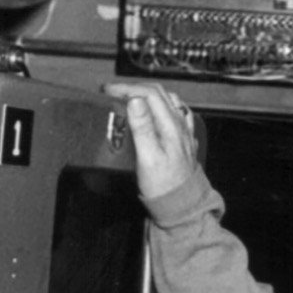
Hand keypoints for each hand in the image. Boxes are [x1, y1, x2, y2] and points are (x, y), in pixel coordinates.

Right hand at [109, 81, 199, 205]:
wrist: (182, 204)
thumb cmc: (163, 185)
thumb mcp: (148, 158)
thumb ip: (142, 127)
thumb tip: (135, 101)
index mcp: (170, 125)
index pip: (149, 93)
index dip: (127, 88)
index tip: (108, 91)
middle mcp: (180, 124)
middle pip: (159, 93)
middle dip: (134, 88)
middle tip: (113, 92)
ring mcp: (184, 130)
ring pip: (168, 100)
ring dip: (147, 94)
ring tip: (130, 97)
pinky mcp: (184, 138)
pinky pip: (175, 112)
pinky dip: (161, 105)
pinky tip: (155, 110)